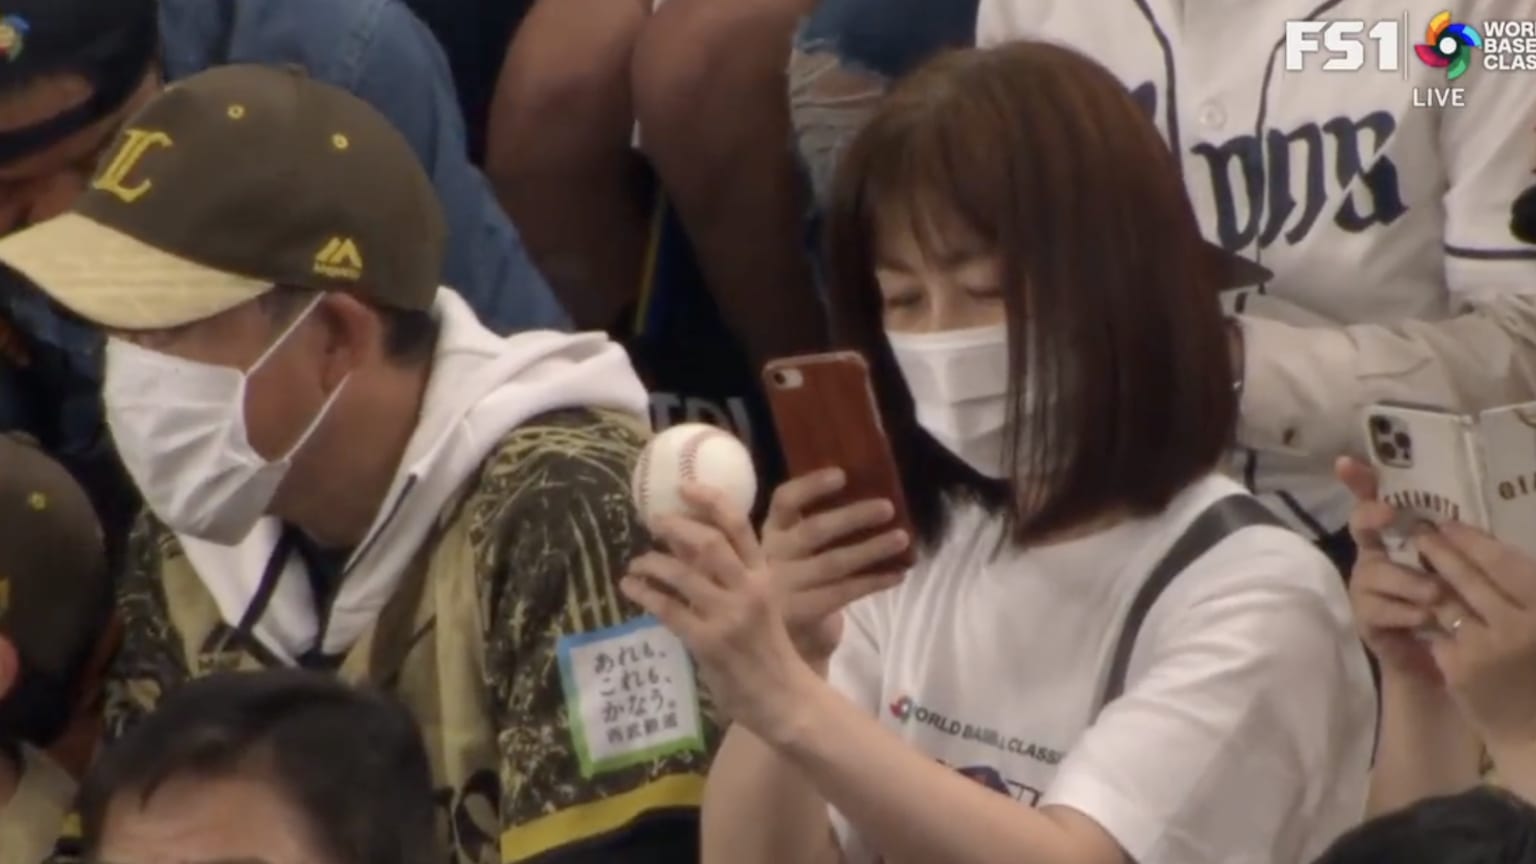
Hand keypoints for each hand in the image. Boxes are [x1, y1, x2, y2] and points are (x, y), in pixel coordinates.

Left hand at [623, 488, 823, 738]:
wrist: (785, 698)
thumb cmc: (771, 651)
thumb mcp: (763, 606)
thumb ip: (736, 578)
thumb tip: (691, 547)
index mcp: (765, 577)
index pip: (740, 528)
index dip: (711, 502)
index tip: (685, 487)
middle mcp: (749, 590)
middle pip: (708, 543)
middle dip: (676, 527)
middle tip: (654, 521)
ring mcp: (729, 616)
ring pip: (682, 575)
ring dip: (653, 562)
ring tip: (637, 561)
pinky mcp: (708, 642)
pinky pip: (668, 610)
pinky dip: (644, 593)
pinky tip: (631, 587)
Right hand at [760, 470, 909, 662]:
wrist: (773, 638)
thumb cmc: (793, 580)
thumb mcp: (792, 548)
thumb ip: (814, 523)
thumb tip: (869, 490)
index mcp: (770, 530)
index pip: (784, 500)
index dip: (811, 486)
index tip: (842, 475)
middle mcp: (771, 556)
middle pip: (813, 531)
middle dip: (853, 517)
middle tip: (888, 507)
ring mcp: (783, 587)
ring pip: (832, 563)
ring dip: (871, 549)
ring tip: (903, 538)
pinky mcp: (800, 612)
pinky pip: (843, 593)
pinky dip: (873, 582)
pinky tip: (898, 574)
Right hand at [1338, 457, 1444, 683]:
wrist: (1431, 659)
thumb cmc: (1443, 608)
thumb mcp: (1448, 570)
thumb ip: (1447, 545)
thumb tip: (1452, 521)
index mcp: (1391, 540)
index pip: (1371, 501)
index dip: (1358, 481)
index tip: (1346, 462)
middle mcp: (1371, 557)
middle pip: (1360, 525)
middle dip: (1372, 515)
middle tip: (1390, 514)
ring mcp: (1363, 586)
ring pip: (1377, 572)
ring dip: (1411, 582)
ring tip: (1436, 596)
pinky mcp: (1363, 617)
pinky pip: (1380, 608)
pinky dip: (1408, 613)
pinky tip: (1425, 620)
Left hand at [1414, 522, 1535, 755]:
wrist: (1533, 731)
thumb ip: (1523, 590)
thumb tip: (1486, 546)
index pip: (1506, 565)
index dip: (1474, 541)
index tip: (1451, 524)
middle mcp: (1520, 627)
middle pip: (1471, 579)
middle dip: (1442, 551)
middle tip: (1422, 533)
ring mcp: (1486, 649)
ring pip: (1448, 602)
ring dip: (1429, 580)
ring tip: (1417, 561)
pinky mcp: (1458, 668)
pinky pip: (1439, 631)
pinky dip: (1431, 619)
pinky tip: (1419, 606)